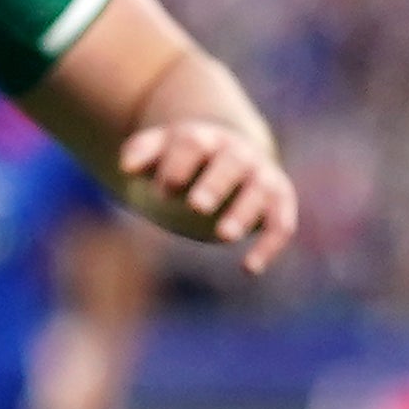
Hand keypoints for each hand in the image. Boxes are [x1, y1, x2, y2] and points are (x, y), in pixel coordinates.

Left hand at [117, 118, 297, 272]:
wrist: (229, 156)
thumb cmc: (187, 160)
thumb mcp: (162, 151)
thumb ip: (141, 152)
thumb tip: (126, 169)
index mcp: (206, 138)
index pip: (193, 144)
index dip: (178, 166)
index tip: (163, 192)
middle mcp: (239, 153)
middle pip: (231, 163)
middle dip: (215, 184)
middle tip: (196, 206)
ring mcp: (262, 176)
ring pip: (260, 191)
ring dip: (244, 212)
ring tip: (223, 236)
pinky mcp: (279, 202)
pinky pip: (282, 223)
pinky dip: (270, 245)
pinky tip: (249, 269)